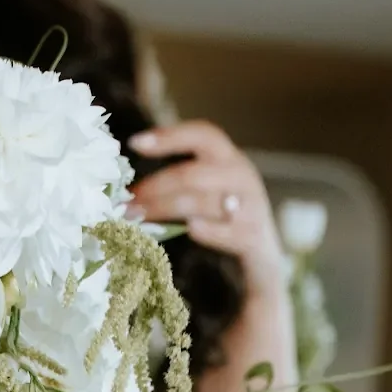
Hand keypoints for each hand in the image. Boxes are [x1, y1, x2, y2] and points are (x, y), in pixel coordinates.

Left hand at [127, 121, 283, 298]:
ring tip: (135, 219)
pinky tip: (188, 230)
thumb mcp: (210, 190)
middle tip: (126, 202)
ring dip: (163, 210)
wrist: (264, 256)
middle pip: (192, 174)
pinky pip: (224, 231)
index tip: (134, 142)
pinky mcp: (252, 235)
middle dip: (154, 187)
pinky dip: (206, 231)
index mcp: (229, 159)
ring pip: (200, 203)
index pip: (202, 135)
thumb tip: (129, 191)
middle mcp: (242, 176)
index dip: (169, 136)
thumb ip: (182, 183)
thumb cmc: (224, 219)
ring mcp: (249, 205)